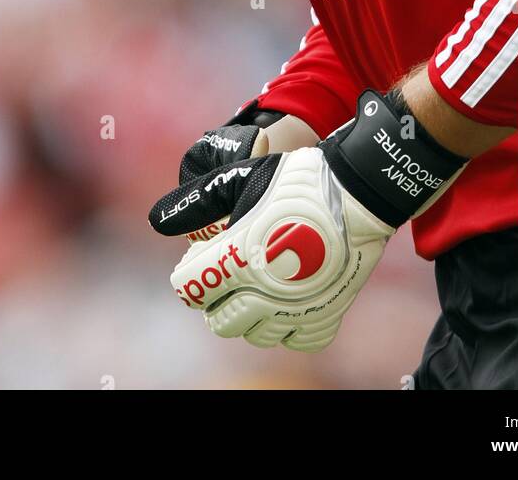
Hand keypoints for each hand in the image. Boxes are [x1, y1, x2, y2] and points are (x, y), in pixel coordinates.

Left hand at [148, 89, 469, 351]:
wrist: (359, 191)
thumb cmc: (298, 181)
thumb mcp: (242, 177)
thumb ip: (198, 201)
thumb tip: (158, 220)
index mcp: (240, 258)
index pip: (190, 289)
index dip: (190, 274)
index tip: (201, 259)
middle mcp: (265, 292)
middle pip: (219, 322)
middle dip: (217, 300)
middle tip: (230, 274)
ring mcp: (297, 309)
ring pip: (256, 335)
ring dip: (251, 314)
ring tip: (261, 284)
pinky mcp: (325, 315)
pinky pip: (296, 339)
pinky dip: (288, 326)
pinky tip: (289, 300)